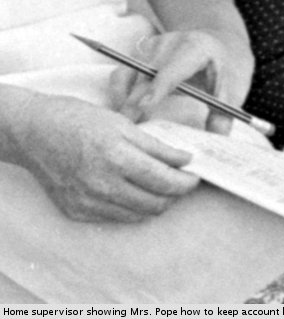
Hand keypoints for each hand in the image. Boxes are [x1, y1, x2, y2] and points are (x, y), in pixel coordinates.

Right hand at [13, 93, 198, 221]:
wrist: (34, 132)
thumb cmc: (79, 120)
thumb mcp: (123, 125)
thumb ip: (158, 147)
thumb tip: (186, 160)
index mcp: (116, 158)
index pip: (165, 182)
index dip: (187, 182)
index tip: (195, 176)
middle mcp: (102, 185)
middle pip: (156, 203)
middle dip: (175, 194)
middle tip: (180, 180)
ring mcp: (88, 202)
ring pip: (140, 215)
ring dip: (156, 202)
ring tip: (158, 185)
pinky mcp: (78, 212)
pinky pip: (118, 217)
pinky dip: (133, 207)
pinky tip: (133, 190)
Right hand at [110, 28, 253, 134]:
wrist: (217, 44)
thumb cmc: (225, 68)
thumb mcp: (231, 88)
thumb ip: (224, 113)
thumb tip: (217, 136)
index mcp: (195, 48)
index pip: (172, 68)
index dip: (157, 87)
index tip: (144, 106)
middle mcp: (168, 42)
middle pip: (144, 73)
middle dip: (134, 100)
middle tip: (130, 129)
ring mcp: (150, 45)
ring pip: (127, 72)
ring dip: (123, 97)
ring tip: (127, 123)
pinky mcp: (138, 52)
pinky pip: (122, 73)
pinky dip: (120, 93)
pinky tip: (126, 113)